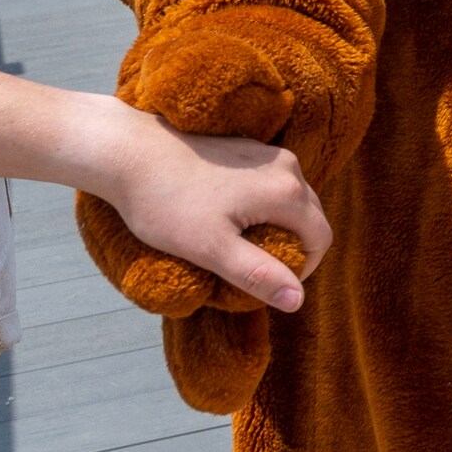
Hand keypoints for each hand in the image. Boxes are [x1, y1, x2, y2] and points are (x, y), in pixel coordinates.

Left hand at [68, 95, 325, 311]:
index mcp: (286, 191)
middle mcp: (287, 167)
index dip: (302, 270)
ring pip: (290, 202)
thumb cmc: (167, 204)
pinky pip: (271, 186)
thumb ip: (258, 275)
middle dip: (288, 249)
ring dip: (274, 228)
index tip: (264, 284)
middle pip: (310, 218)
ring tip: (231, 244)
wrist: (130, 153)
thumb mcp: (211, 249)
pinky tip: (221, 216)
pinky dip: (259, 209)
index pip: (321, 239)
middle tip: (245, 268)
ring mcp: (266, 154)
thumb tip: (298, 302)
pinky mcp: (247, 150)